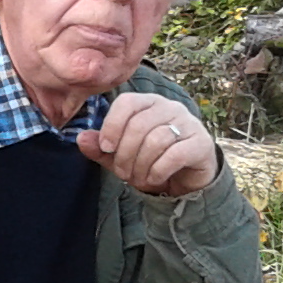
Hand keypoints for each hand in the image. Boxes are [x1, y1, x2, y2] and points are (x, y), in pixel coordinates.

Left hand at [76, 94, 216, 197]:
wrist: (187, 178)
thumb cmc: (150, 161)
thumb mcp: (121, 156)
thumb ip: (101, 148)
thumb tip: (81, 139)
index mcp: (148, 103)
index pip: (127, 103)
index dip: (111, 126)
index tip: (106, 148)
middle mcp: (169, 107)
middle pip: (138, 125)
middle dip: (124, 155)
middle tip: (122, 174)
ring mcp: (188, 123)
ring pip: (155, 141)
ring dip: (141, 166)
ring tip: (138, 179)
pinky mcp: (201, 143)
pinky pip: (174, 155)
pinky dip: (158, 171)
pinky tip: (154, 179)